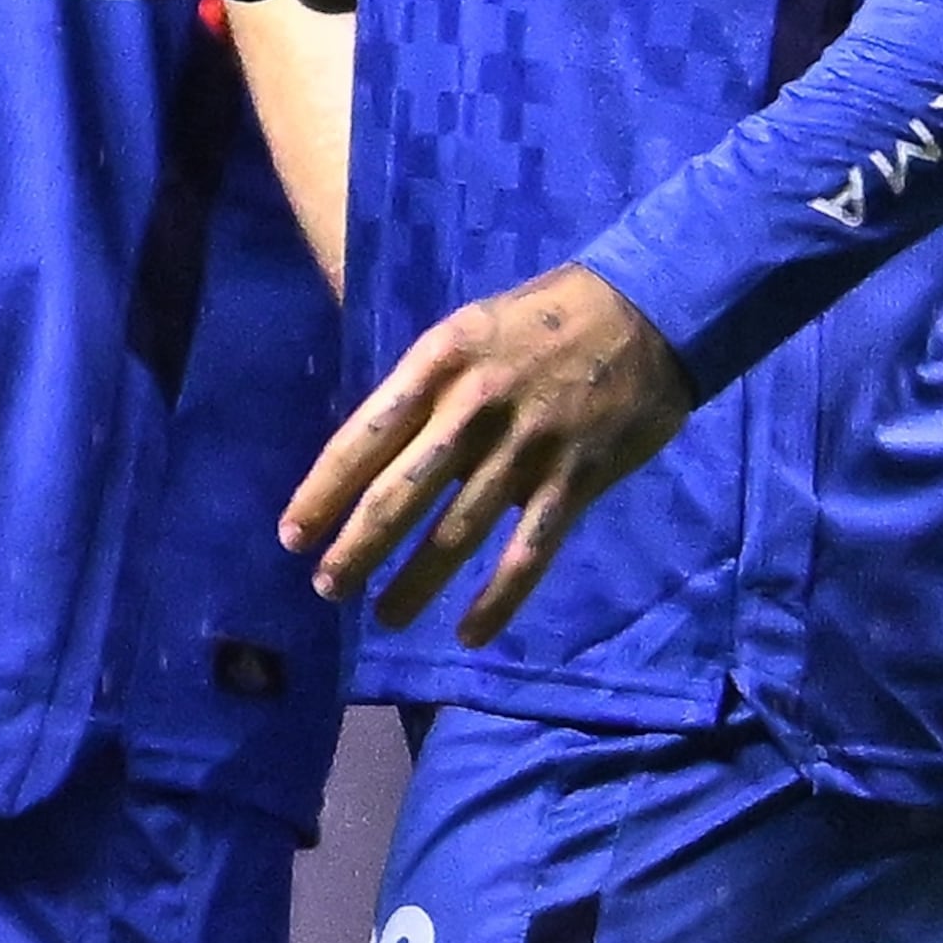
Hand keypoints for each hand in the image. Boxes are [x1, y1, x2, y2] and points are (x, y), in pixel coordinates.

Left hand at [280, 262, 694, 640]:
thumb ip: (427, 385)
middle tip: (327, 589)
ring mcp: (529, 446)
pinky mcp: (576, 479)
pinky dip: (499, 598)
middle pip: (403, 491)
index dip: (325, 490)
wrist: (649, 308)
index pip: (367, 434)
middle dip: (358, 546)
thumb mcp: (472, 326)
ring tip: (385, 616)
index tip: (293, 535)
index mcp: (443, 359)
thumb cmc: (546, 316)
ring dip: (415, 581)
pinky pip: (529, 551)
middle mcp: (477, 405)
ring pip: (458, 531)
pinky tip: (471, 634)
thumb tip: (376, 449)